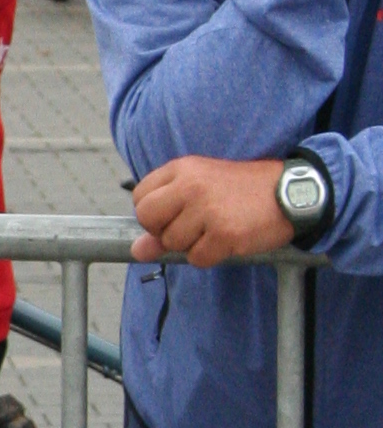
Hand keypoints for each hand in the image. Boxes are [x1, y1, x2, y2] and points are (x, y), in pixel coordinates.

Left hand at [130, 156, 293, 267]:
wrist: (290, 193)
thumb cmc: (242, 190)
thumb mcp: (201, 189)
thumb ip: (166, 214)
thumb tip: (137, 250)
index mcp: (183, 168)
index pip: (140, 197)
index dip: (152, 213)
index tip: (173, 215)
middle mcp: (191, 186)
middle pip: (147, 219)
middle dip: (162, 231)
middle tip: (189, 227)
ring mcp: (208, 211)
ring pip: (172, 243)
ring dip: (190, 245)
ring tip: (214, 230)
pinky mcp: (225, 234)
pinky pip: (197, 258)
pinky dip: (209, 256)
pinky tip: (226, 241)